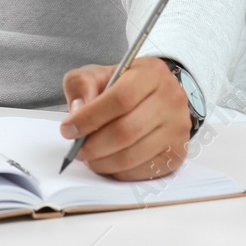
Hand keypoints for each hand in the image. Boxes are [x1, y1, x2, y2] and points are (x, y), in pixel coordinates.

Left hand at [59, 57, 190, 180]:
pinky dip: (119, 172)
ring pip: (133, 155)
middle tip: (77, 150)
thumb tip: (78, 111)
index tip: (68, 129)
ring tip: (89, 157)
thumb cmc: (122, 85)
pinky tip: (107, 163)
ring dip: (103, 162)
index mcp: (152, 73)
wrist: (153, 96)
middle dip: (94, 145)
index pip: (120, 99)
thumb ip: (82, 85)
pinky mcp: (177, 153)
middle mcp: (171, 99)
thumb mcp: (97, 73)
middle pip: (126, 131)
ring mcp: (177, 129)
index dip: (90, 117)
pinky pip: (143, 171)